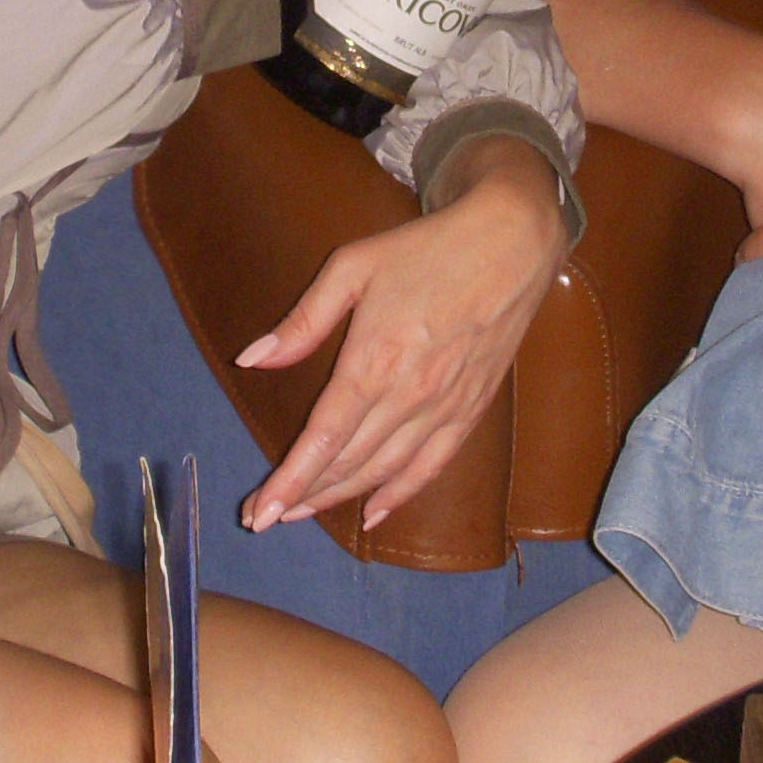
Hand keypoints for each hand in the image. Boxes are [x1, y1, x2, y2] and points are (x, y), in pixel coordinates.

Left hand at [234, 139, 570, 531]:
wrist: (511, 243)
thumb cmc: (426, 249)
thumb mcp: (352, 268)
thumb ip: (303, 321)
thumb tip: (251, 359)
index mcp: (374, 360)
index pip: (322, 439)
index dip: (288, 482)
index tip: (257, 514)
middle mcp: (409, 395)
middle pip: (348, 463)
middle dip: (302, 497)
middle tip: (263, 518)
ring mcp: (445, 407)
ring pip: (385, 471)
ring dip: (341, 498)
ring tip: (303, 514)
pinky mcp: (471, 409)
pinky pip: (432, 466)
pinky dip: (400, 494)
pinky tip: (374, 513)